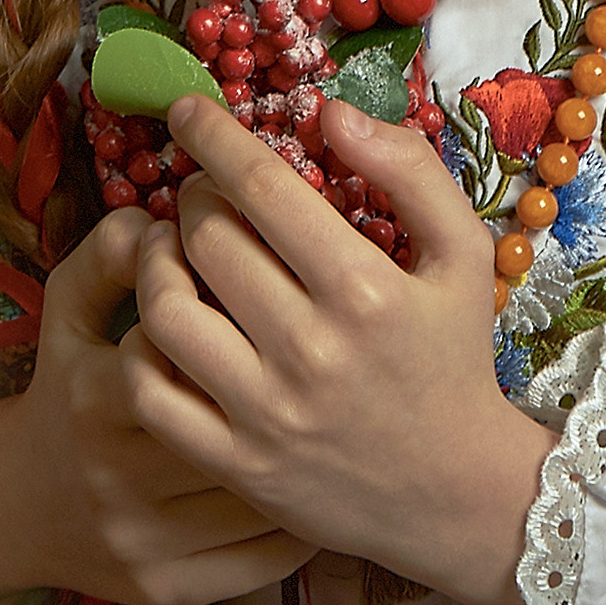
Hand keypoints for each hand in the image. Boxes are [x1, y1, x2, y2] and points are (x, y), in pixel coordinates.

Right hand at [0, 207, 312, 604]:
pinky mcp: (171, 589)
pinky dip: (302, 521)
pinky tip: (321, 481)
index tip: (267, 301)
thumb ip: (110, 253)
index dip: (235, 318)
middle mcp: (118, 474)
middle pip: (231, 423)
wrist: (9, 508)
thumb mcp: (66, 309)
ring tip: (341, 415)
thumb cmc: (60, 387)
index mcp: (95, 396)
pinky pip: (263, 558)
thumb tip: (164, 218)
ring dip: (306, 454)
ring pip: (257, 493)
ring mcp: (146, 540)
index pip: (184, 348)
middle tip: (330, 358)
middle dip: (282, 387)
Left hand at [125, 100, 553, 604]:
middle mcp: (311, 349)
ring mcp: (267, 411)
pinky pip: (152, 391)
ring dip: (154, 262)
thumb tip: (334, 113)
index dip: (211, 135)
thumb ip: (409, 170)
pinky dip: (142, 346)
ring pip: (166, 310)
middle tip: (201, 195)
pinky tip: (167, 323)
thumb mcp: (463, 254)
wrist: (457, 494)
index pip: (259, 186)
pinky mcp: (237, 463)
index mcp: (365, 289)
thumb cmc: (453, 359)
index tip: (187, 110)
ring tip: (170, 249)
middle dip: (191, 197)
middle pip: (206, 238)